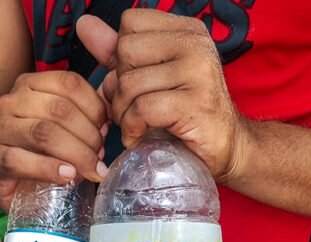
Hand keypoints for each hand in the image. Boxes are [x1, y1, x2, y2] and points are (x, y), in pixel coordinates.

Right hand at [0, 71, 108, 209]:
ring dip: (76, 154)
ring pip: (44, 133)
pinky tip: (67, 176)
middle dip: (89, 137)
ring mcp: (0, 130)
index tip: (105, 130)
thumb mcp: (55, 125)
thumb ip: (80, 119)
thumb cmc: (31, 148)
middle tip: (99, 159)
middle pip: (60, 110)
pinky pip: (21, 161)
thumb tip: (106, 125)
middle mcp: (12, 102)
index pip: (69, 83)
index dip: (95, 108)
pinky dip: (49, 169)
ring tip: (90, 171)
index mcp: (30, 85)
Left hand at [77, 9, 244, 180]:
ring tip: (136, 127)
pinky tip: (139, 138)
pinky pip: (143, 109)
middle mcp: (194, 44)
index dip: (122, 58)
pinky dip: (133, 128)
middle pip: (126, 51)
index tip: (135, 85)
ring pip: (130, 84)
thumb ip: (118, 54)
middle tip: (131, 111)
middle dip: (119, 88)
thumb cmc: (186, 116)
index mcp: (185, 30)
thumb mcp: (151, 79)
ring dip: (123, 114)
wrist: (226, 149)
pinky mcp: (195, 104)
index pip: (130, 23)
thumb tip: (84, 25)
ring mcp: (198, 72)